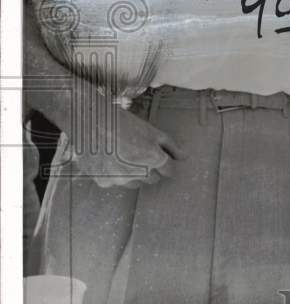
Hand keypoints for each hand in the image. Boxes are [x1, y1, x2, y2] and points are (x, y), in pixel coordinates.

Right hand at [62, 104, 187, 187]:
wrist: (90, 121)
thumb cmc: (122, 122)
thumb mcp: (151, 130)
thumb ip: (171, 146)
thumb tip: (184, 157)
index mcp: (154, 159)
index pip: (169, 171)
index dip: (165, 163)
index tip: (160, 158)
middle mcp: (139, 174)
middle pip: (152, 179)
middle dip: (149, 169)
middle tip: (138, 152)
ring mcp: (120, 180)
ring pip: (134, 183)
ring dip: (132, 173)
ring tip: (122, 154)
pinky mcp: (104, 182)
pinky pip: (115, 182)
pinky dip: (113, 173)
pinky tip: (108, 158)